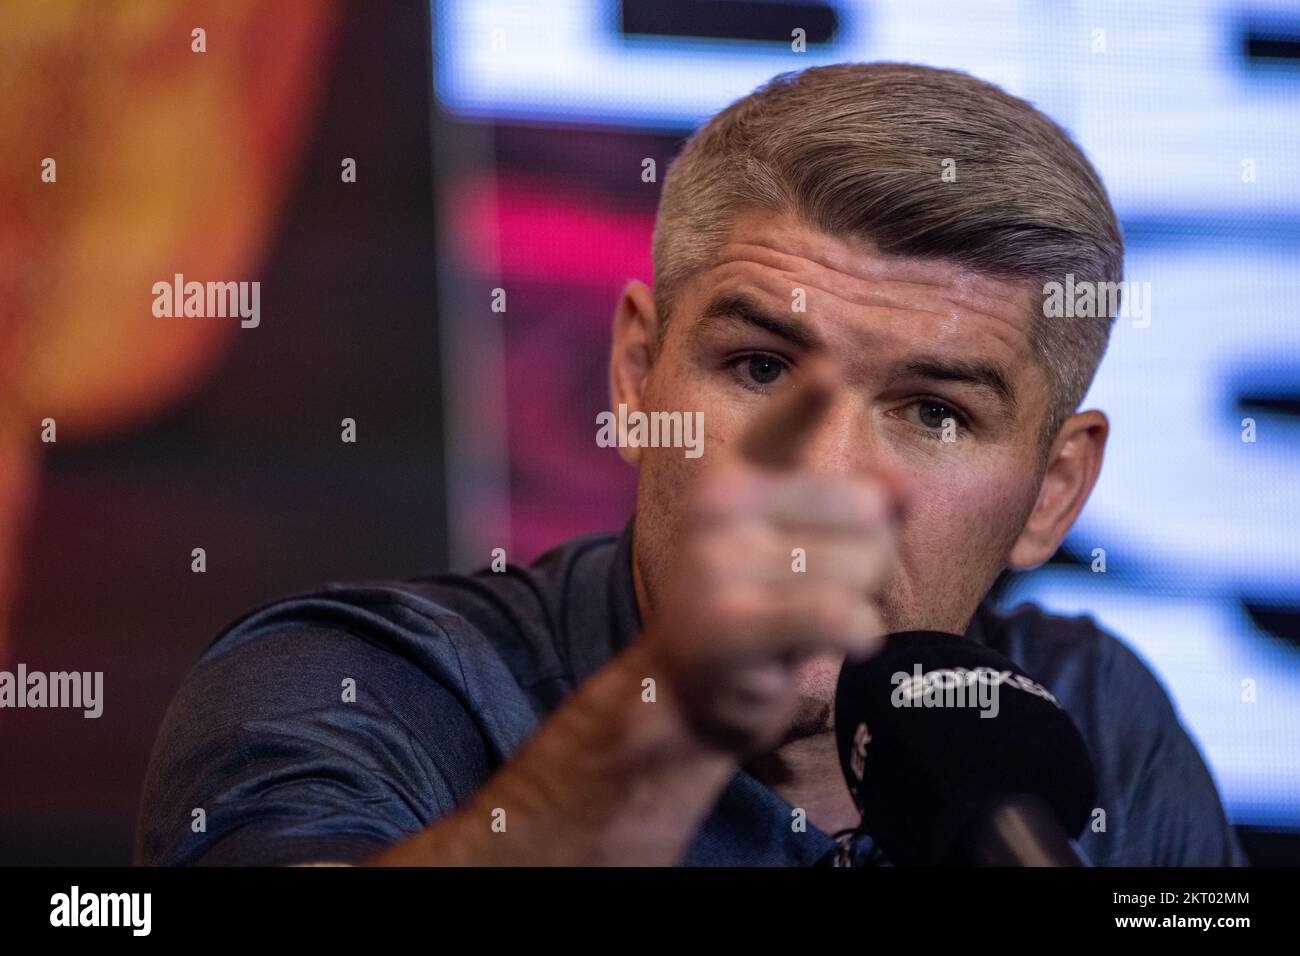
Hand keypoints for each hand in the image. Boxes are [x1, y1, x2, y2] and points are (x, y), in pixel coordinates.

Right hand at [642, 358, 899, 755]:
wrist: (689, 692)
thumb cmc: (763, 607)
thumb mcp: (808, 546)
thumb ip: (862, 505)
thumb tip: (903, 486)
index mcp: (736, 477)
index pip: (778, 429)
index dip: (805, 399)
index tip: (830, 369)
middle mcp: (718, 507)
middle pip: (867, 513)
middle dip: (872, 559)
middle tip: (821, 592)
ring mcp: (717, 564)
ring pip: (862, 568)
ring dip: (860, 606)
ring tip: (811, 624)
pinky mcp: (727, 625)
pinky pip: (838, 614)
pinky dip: (858, 634)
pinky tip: (838, 645)